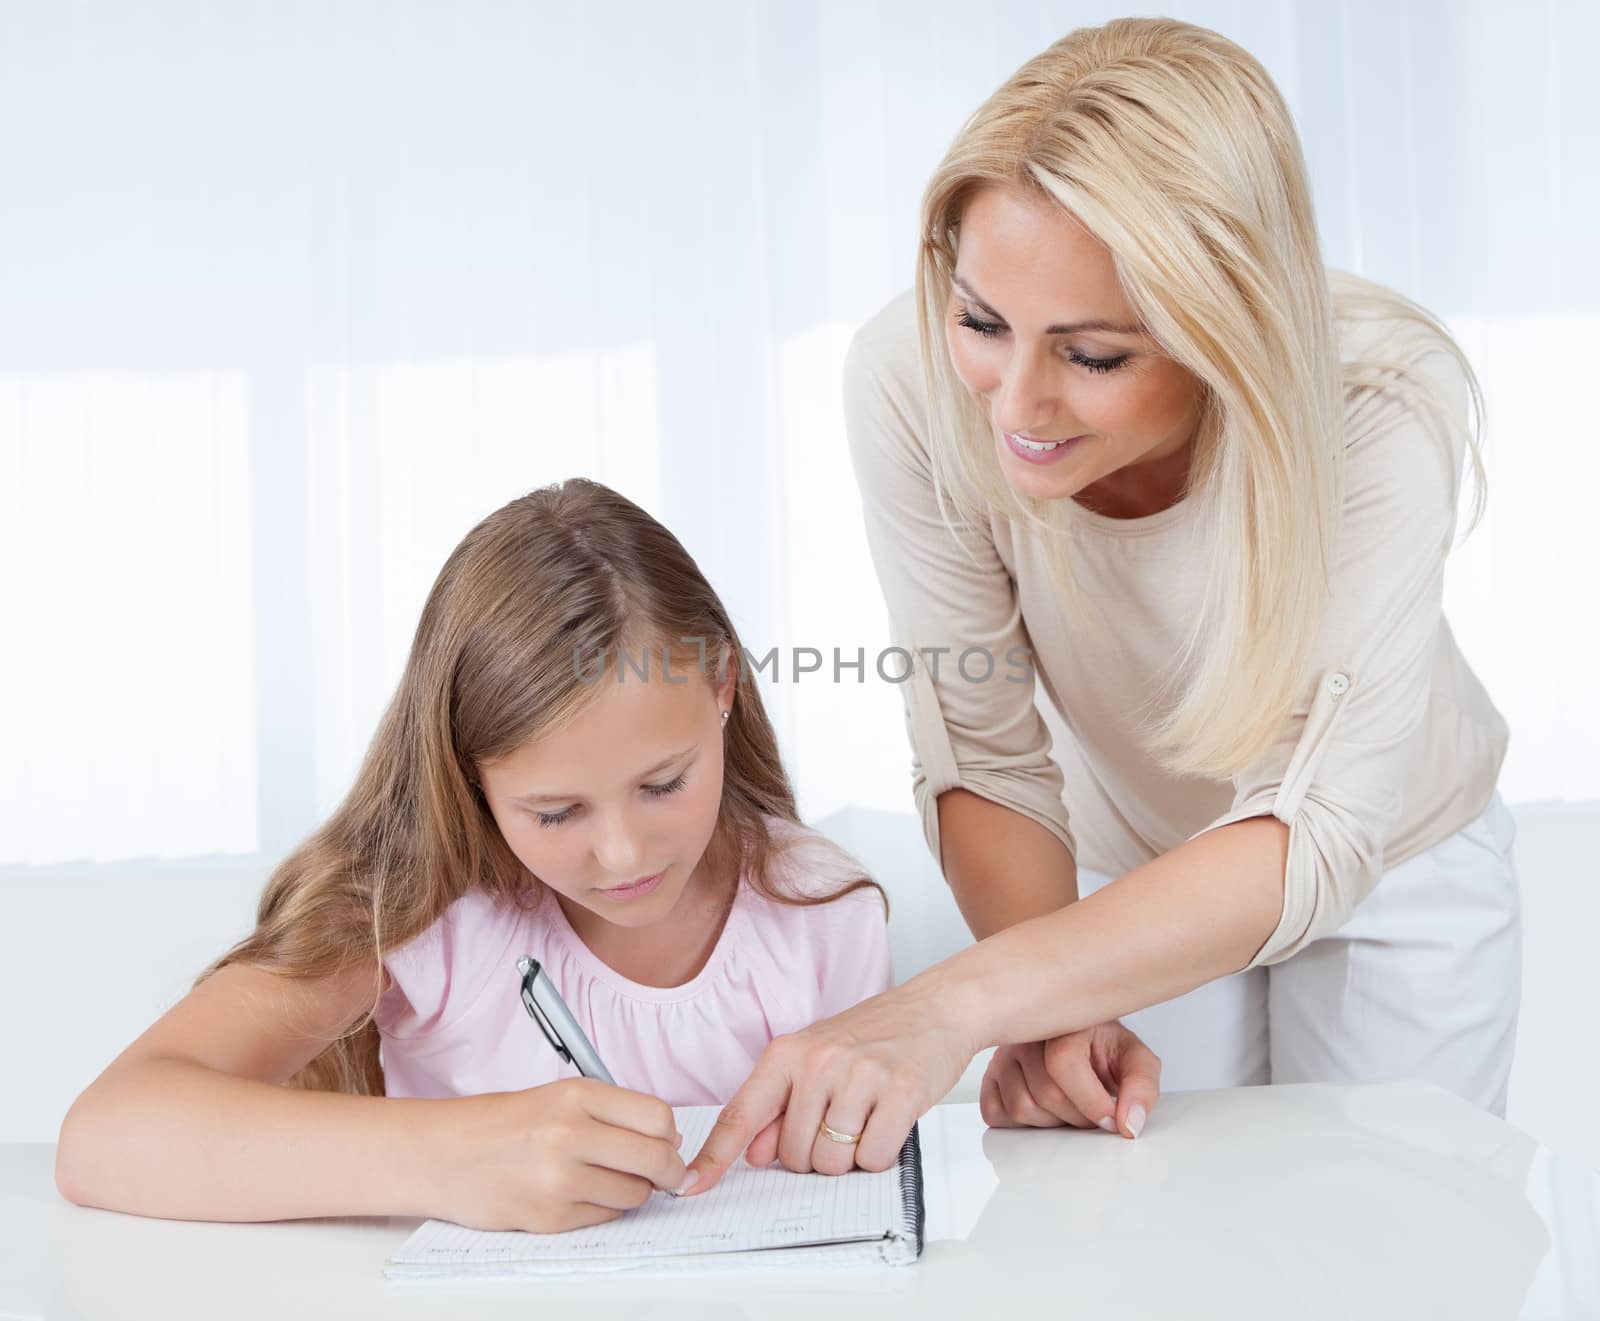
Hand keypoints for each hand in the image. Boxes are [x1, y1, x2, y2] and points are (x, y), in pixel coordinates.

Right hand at [427, 1078, 686, 1231]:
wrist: (444, 1155)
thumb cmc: (502, 1124)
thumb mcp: (558, 1097)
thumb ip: (612, 1113)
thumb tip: (669, 1140)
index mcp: (577, 1095)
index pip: (657, 1116)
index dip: (669, 1134)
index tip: (667, 1142)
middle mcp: (570, 1134)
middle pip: (656, 1158)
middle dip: (668, 1170)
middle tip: (665, 1173)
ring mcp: (560, 1179)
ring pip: (635, 1193)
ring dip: (633, 1190)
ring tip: (606, 1178)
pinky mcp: (550, 1216)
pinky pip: (605, 1216)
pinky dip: (602, 1208)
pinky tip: (578, 1193)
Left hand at [684, 979, 976, 1193]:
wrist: (934, 1007)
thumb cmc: (873, 1035)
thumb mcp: (816, 1060)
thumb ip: (780, 1108)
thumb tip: (752, 1153)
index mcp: (787, 1054)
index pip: (741, 1114)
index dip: (714, 1157)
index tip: (690, 1185)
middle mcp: (818, 1062)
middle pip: (794, 1156)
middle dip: (816, 1155)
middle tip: (841, 1121)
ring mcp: (859, 1075)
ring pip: (833, 1162)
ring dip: (850, 1156)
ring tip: (866, 1116)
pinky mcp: (899, 1091)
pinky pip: (873, 1158)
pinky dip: (881, 1152)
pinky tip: (889, 1120)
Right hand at [979, 1021, 1160, 1137]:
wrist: (1079, 1039)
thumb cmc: (1103, 1048)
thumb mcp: (1135, 1060)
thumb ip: (1142, 1088)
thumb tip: (1129, 1125)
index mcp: (1062, 1019)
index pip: (1063, 1063)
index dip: (1091, 1101)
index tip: (1111, 1117)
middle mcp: (1025, 1033)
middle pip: (1046, 1094)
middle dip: (1078, 1117)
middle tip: (1092, 1111)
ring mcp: (1002, 1054)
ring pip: (1021, 1108)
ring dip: (1052, 1122)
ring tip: (1068, 1106)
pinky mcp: (988, 1077)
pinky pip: (995, 1113)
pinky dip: (1021, 1123)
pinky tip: (1042, 1107)